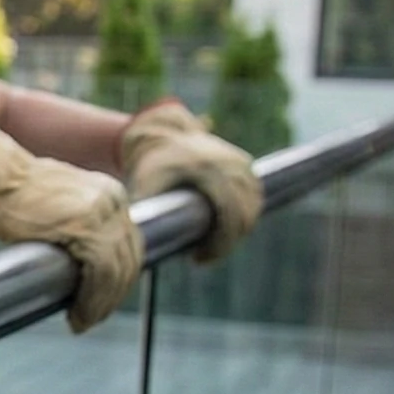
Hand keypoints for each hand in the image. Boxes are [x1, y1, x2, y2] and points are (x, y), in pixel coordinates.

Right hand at [0, 126, 142, 331]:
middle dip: (113, 295)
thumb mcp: (58, 209)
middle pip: (129, 259)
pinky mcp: (88, 225)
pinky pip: (101, 273)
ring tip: (82, 320)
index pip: (128, 245)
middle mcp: (114, 199)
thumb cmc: (11, 195)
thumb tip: (83, 264)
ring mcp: (104, 211)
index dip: (118, 279)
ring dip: (102, 303)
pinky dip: (92, 299)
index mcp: (109, 194)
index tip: (103, 301)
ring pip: (117, 270)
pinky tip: (78, 313)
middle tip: (92, 317)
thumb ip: (78, 228)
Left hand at [121, 101, 262, 263]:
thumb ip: (147, 208)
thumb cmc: (153, 165)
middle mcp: (231, 165)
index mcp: (209, 170)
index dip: (218, 245)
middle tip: (203, 256)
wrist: (166, 135)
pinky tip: (222, 229)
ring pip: (252, 209)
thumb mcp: (145, 184)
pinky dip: (244, 216)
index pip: (229, 216)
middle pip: (245, 216)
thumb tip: (139, 242)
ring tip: (210, 244)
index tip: (198, 259)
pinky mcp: (245, 164)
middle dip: (226, 243)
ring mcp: (241, 163)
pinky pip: (254, 197)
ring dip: (236, 231)